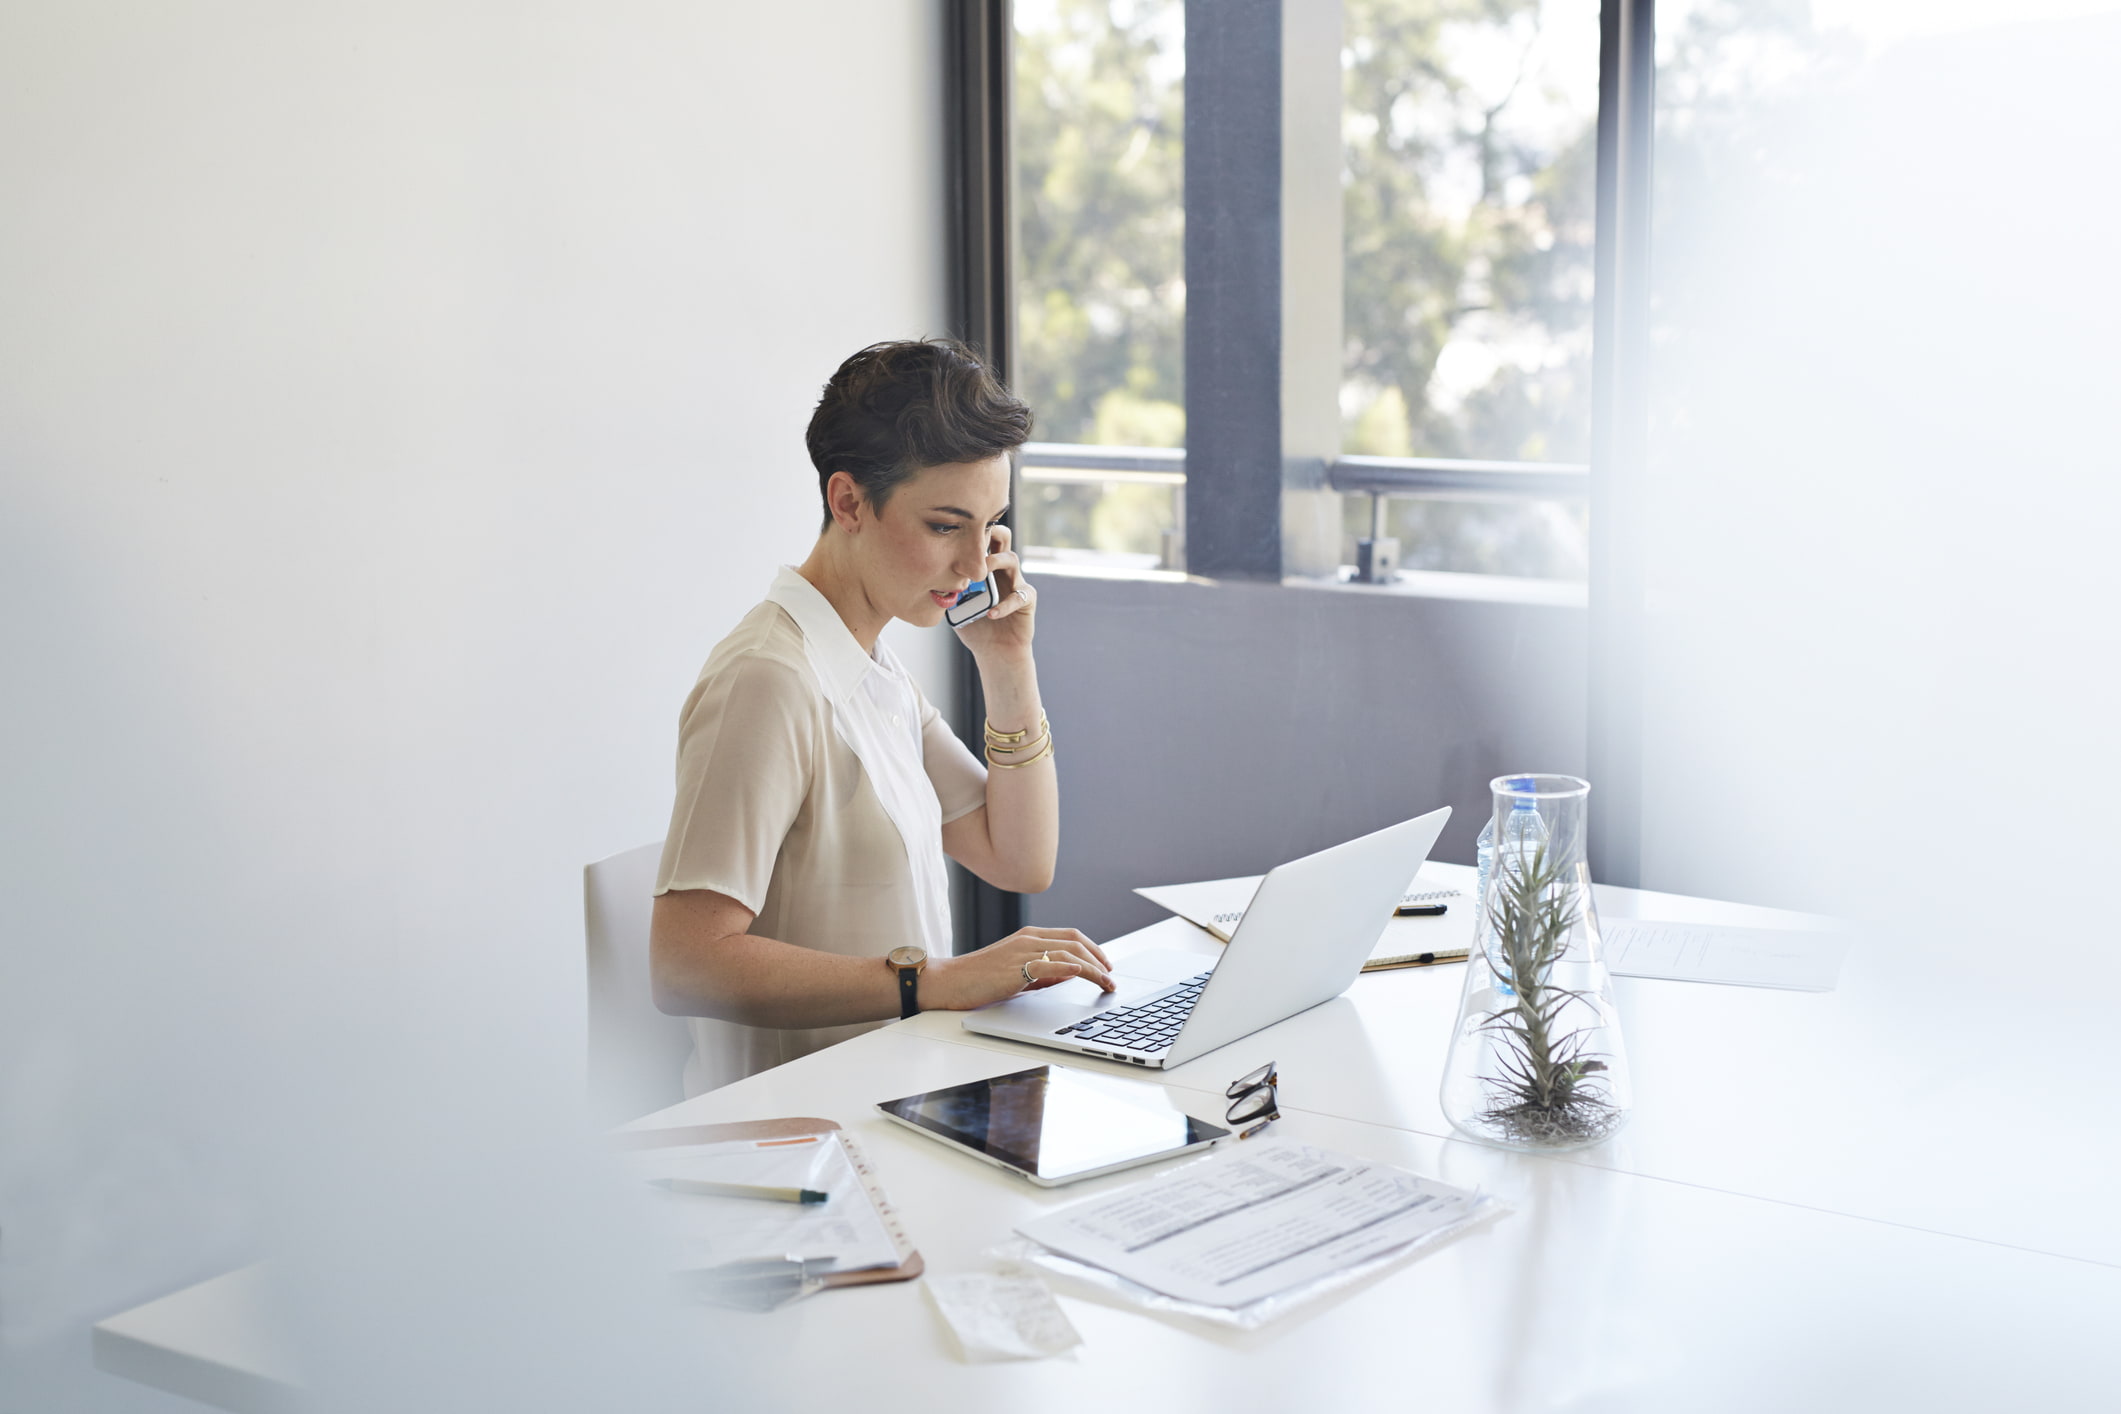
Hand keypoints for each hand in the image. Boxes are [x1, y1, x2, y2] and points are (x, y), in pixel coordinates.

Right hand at [922, 927, 1114, 1010]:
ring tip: (1104, 982)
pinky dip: (1067, 967)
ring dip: (1091, 968)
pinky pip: (1046, 964)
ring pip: (1067, 952)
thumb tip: (1070, 974)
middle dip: (1099, 958)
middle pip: (1074, 941)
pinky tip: (1080, 973)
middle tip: (1112, 976)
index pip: (1071, 936)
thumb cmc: (979, 978)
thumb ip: (1043, 971)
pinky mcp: (1013, 968)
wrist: (949, 980)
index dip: (1094, 948)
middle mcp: (1028, 939)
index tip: (1106, 964)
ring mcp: (1021, 952)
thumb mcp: (1017, 971)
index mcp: (1028, 937)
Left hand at [951, 523, 1035, 659]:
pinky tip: (990, 614)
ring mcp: (1016, 583)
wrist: (996, 652)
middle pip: (1003, 537)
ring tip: (980, 574)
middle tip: (974, 540)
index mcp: (986, 567)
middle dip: (991, 533)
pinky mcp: (1027, 600)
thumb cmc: (976, 627)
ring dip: (995, 562)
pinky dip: (1004, 605)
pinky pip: (1019, 596)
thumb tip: (925, 577)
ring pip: (1012, 559)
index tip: (956, 533)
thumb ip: (947, 590)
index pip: (983, 538)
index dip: (973, 531)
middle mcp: (1002, 570)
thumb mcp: (956, 606)